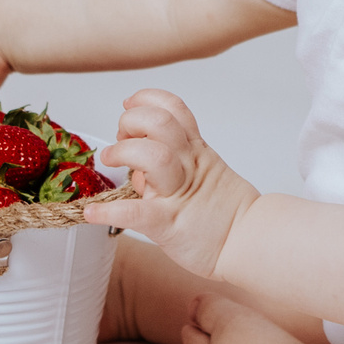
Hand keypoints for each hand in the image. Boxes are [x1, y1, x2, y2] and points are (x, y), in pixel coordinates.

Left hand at [96, 89, 257, 277]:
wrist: (251, 242)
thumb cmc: (225, 213)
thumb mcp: (205, 174)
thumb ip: (172, 165)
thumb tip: (135, 170)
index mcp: (196, 152)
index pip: (172, 109)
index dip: (147, 100)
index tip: (130, 104)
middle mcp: (187, 166)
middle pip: (160, 123)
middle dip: (132, 121)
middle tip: (121, 136)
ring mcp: (178, 194)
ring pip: (152, 155)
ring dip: (122, 151)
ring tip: (109, 159)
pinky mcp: (169, 225)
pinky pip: (135, 213)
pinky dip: (108, 211)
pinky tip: (91, 212)